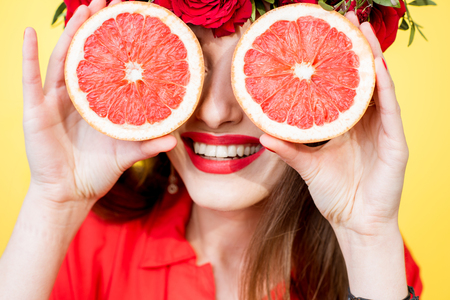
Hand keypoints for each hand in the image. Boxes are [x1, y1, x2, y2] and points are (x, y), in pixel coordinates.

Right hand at [22, 0, 175, 207]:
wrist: (69, 193)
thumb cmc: (97, 172)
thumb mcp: (126, 155)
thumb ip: (147, 146)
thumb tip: (174, 140)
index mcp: (99, 104)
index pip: (108, 66)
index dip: (117, 44)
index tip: (132, 21)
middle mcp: (78, 97)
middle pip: (86, 54)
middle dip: (97, 28)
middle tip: (110, 2)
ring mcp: (55, 101)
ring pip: (62, 59)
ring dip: (72, 33)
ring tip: (86, 8)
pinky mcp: (36, 110)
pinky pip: (29, 78)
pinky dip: (28, 55)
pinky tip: (30, 33)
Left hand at [260, 12, 407, 236]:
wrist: (355, 223)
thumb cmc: (335, 194)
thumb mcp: (308, 166)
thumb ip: (289, 149)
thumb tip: (262, 134)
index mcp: (348, 125)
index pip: (345, 86)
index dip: (338, 62)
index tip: (326, 36)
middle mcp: (368, 123)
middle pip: (364, 79)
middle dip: (357, 49)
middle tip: (346, 19)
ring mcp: (385, 131)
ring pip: (381, 88)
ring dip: (373, 59)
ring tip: (362, 32)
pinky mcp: (397, 144)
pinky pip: (392, 111)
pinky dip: (385, 89)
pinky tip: (377, 69)